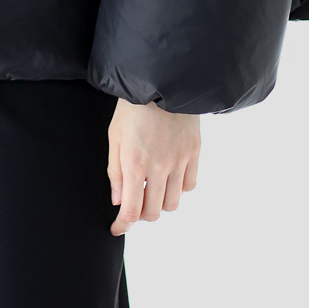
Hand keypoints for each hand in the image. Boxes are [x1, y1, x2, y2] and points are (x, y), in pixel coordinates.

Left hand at [108, 98, 200, 230]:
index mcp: (135, 164)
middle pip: (153, 212)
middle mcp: (159, 167)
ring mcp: (179, 161)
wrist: (161, 79)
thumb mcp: (114, 136)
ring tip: (153, 190)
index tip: (117, 228)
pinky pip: (189, 185)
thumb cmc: (132, 107)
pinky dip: (179, 189)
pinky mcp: (194, 152)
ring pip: (173, 203)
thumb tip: (119, 201)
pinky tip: (170, 178)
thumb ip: (115, 172)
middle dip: (141, 214)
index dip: (123, 226)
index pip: (131, 211)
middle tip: (134, 203)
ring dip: (161, 203)